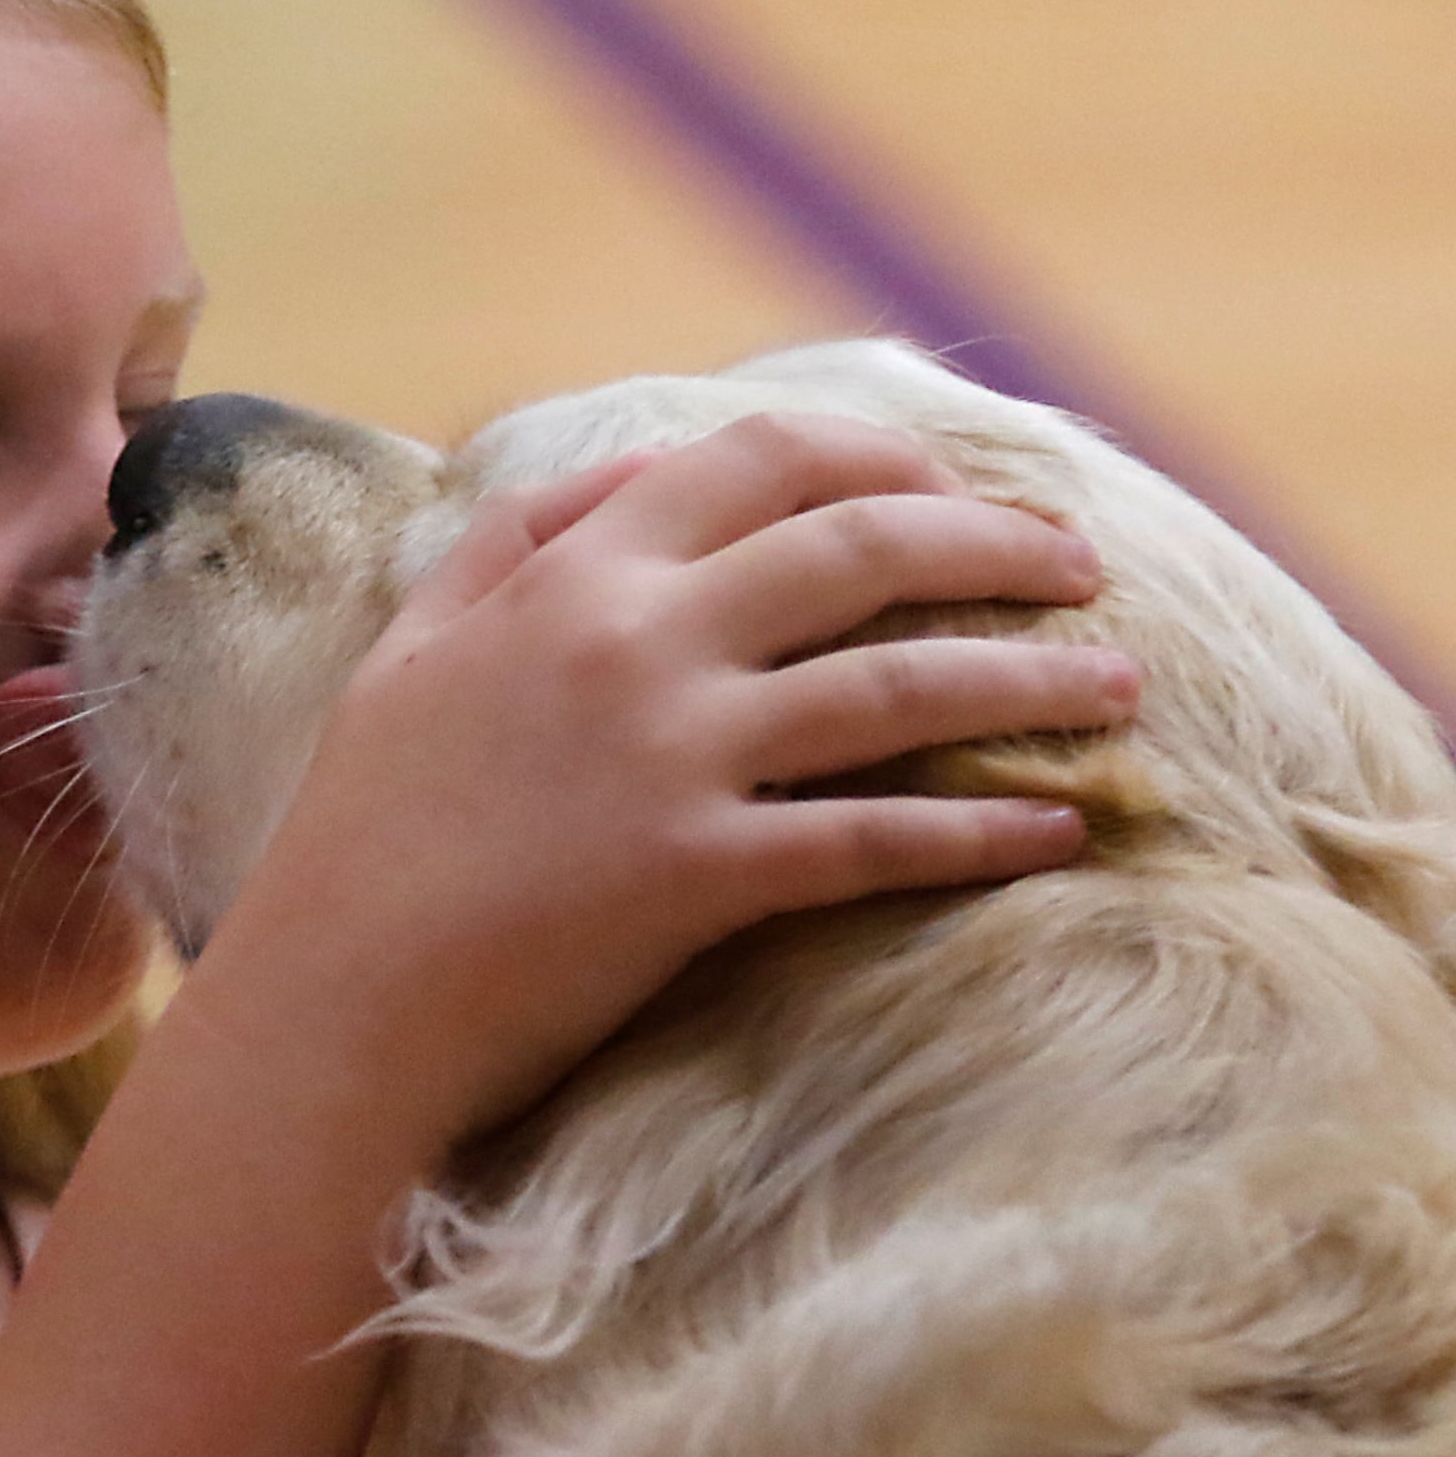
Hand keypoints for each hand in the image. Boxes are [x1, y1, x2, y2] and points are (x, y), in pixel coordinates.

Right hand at [194, 411, 1134, 1152]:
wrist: (335, 998)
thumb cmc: (364, 833)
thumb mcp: (415, 648)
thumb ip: (516, 540)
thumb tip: (628, 471)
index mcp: (574, 573)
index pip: (760, 458)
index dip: (883, 457)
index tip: (958, 486)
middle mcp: (637, 639)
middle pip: (863, 548)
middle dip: (996, 547)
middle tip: (1083, 568)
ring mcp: (675, 756)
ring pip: (900, 686)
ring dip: (1029, 679)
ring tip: (1120, 686)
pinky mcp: (702, 876)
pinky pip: (879, 839)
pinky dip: (984, 831)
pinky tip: (1062, 829)